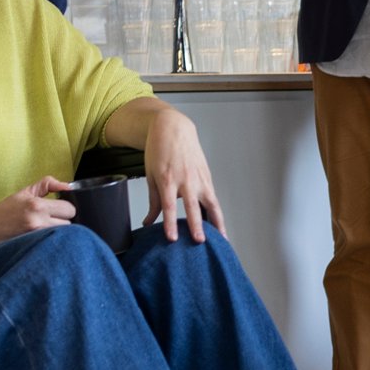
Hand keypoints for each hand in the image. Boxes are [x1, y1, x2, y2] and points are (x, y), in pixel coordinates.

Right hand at [0, 176, 75, 247]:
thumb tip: (68, 186)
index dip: (66, 208)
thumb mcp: (25, 192)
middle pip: (70, 223)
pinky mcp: (34, 248)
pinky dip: (52, 241)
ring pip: (64, 235)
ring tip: (45, 229)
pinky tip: (42, 238)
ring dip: (59, 232)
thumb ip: (47, 185)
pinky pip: (54, 244)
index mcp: (37, 205)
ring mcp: (36, 237)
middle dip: (63, 220)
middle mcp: (38, 222)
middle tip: (51, 219)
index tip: (58, 208)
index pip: (69, 208)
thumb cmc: (4, 211)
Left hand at [141, 104, 225, 243]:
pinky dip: (217, 213)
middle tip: (200, 241)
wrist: (173, 128)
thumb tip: (148, 223)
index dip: (170, 223)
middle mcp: (186, 180)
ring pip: (211, 204)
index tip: (172, 238)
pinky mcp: (207, 178)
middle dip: (197, 225)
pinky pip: (213, 199)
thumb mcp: (151, 175)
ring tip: (221, 239)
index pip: (169, 206)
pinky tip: (219, 226)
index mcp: (168, 179)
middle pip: (192, 207)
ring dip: (217, 222)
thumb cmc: (159, 150)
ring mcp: (199, 178)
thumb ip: (153, 200)